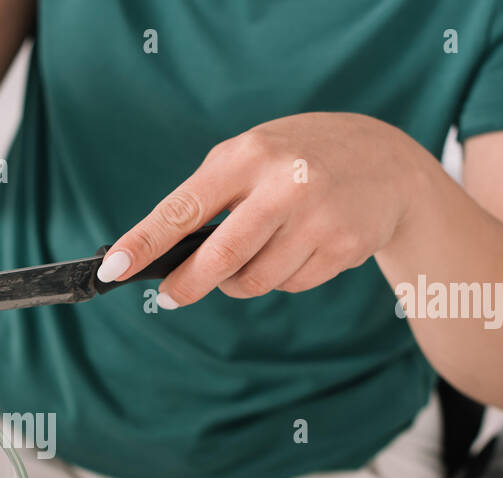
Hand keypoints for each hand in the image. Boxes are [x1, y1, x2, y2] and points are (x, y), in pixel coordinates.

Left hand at [96, 113, 427, 307]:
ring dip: (241, 281)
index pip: (183, 208)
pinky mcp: (344, 247)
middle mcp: (284, 185)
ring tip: (257, 253)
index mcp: (248, 155)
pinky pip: (291, 285)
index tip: (113, 269)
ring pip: (254, 281)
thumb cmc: (298, 160)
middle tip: (171, 297)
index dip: (143, 243)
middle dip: (187, 285)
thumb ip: (212, 196)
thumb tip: (164, 255)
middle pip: (220, 259)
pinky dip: (282, 277)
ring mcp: (318, 218)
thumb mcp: (253, 156)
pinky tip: (301, 247)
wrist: (388, 161)